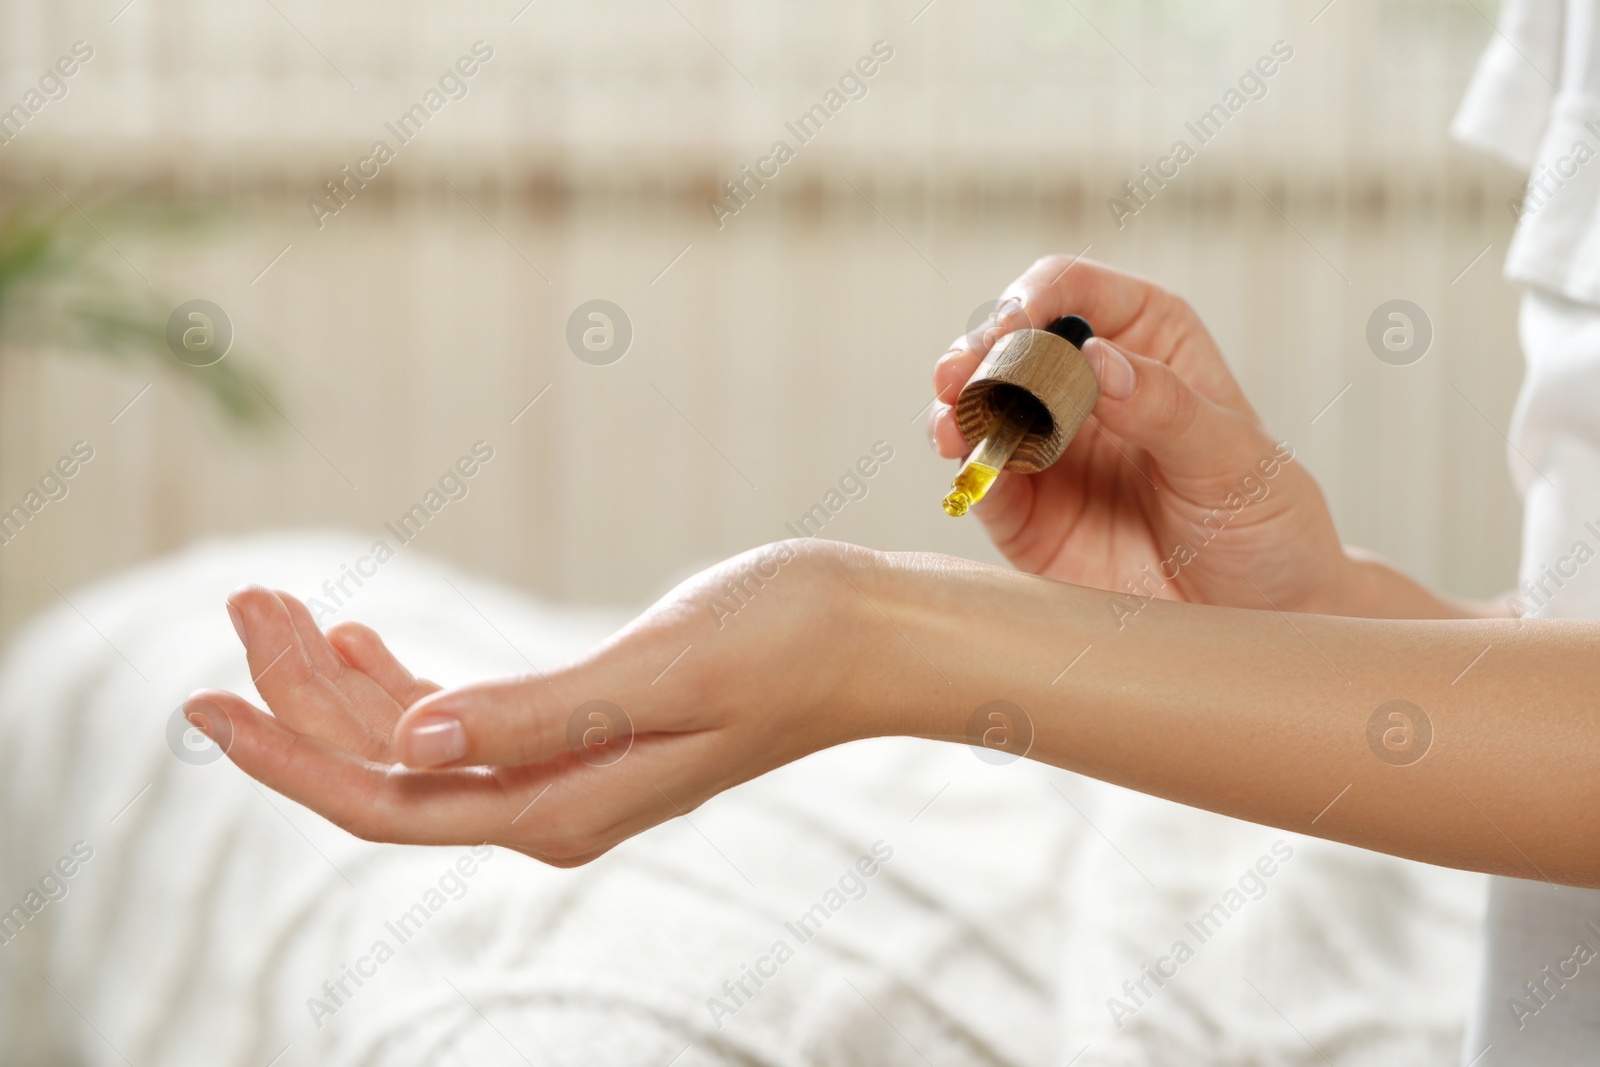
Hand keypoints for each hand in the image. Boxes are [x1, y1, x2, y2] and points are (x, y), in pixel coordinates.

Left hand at [185, 541, 893, 865]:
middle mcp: (552, 804)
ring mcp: (566, 772)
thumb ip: (537, 718)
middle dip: (298, 697)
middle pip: (385, 771)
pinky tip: (362, 639)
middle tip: (243, 597)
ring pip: (414, 745)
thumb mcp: (660, 672)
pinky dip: (400, 683)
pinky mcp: (584, 732)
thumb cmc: (786, 641)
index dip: (287, 759)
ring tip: (278, 601)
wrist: (869, 635)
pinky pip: (461, 724)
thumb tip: (405, 749)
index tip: (202, 702)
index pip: (386, 801)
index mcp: (561, 804)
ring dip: (339, 681)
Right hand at [931, 255, 1349, 613]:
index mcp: (1145, 342)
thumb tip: (1095, 358)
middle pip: (1010, 344)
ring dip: (959, 411)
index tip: (1016, 325)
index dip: (1035, 296)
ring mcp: (1050, 448)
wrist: (1259, 616)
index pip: (1073, 291)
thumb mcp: (1235, 459)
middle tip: (960, 374)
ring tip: (954, 426)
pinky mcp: (1027, 513)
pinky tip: (971, 469)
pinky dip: (968, 472)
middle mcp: (1087, 386)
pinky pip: (984, 483)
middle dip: (978, 353)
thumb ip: (1166, 407)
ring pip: (982, 409)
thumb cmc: (1264, 523)